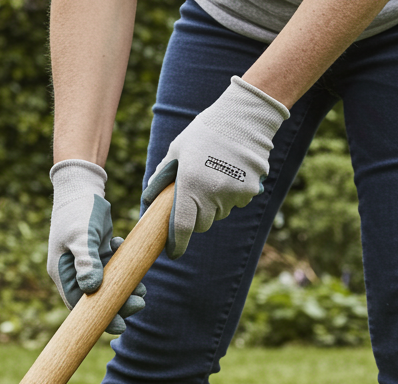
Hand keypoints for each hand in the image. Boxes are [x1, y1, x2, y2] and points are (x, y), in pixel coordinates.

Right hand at [47, 159, 145, 335]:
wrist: (81, 186)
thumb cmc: (79, 211)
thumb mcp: (82, 236)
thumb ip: (87, 262)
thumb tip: (91, 288)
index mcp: (63, 272)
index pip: (79, 305)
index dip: (99, 319)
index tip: (120, 326)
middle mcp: (73, 271)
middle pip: (95, 299)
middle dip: (118, 305)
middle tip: (140, 304)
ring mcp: (86, 263)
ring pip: (107, 286)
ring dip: (125, 290)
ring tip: (143, 292)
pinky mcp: (98, 253)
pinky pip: (113, 270)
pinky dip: (125, 271)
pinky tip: (135, 267)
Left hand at [142, 76, 288, 258]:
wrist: (244, 117)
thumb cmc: (204, 132)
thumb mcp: (177, 150)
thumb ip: (162, 177)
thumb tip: (148, 200)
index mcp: (190, 185)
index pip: (182, 227)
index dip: (177, 244)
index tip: (173, 252)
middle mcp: (212, 194)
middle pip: (202, 224)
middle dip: (195, 218)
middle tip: (193, 199)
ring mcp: (233, 194)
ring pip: (219, 214)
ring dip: (213, 206)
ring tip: (213, 177)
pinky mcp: (249, 191)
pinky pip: (235, 203)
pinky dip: (230, 196)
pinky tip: (229, 173)